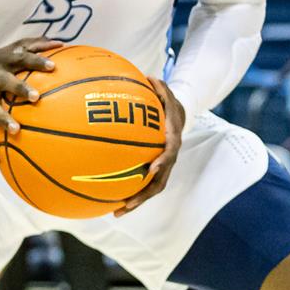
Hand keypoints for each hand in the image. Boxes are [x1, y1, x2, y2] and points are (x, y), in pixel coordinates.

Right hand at [0, 37, 58, 164]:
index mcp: (5, 61)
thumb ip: (38, 44)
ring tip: (16, 131)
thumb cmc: (1, 60)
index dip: (37, 61)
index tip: (53, 66)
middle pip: (7, 82)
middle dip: (20, 89)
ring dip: (3, 120)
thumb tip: (63, 43)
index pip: (23, 58)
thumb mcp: (15, 47)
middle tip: (36, 97)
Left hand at [116, 78, 184, 215]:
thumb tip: (148, 76)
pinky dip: (128, 193)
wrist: (180, 117)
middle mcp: (169, 159)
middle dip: (143, 195)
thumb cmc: (167, 102)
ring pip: (151, 189)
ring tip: (116, 212)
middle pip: (159, 182)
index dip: (162, 161)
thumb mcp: (166, 93)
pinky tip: (108, 200)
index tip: (152, 168)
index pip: (170, 153)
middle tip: (126, 205)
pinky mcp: (154, 171)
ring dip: (135, 202)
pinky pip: (141, 184)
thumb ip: (159, 88)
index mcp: (173, 141)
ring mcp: (162, 168)